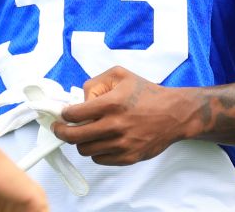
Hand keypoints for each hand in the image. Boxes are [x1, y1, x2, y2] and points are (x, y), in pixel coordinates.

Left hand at [52, 66, 188, 165]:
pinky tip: (101, 141)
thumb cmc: (146, 93)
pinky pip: (99, 159)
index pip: (74, 114)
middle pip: (74, 136)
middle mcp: (115, 126)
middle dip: (62, 132)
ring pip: (85, 150)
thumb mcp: (120, 75)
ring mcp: (122, 144)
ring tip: (86, 133)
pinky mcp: (128, 157)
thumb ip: (95, 83)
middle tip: (60, 129)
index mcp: (111, 103)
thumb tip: (79, 101)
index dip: (64, 115)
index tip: (63, 114)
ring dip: (81, 141)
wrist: (175, 114)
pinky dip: (96, 151)